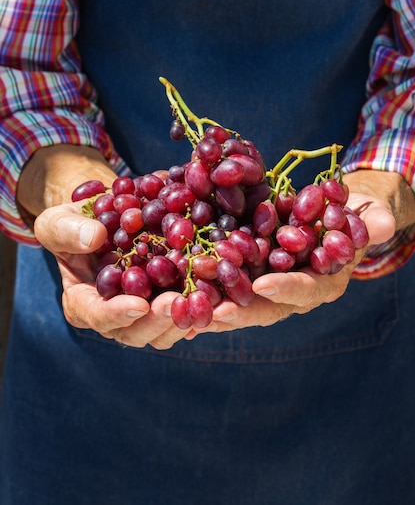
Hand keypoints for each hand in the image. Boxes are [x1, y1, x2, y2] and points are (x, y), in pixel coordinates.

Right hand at [18, 146, 189, 349]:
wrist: (108, 218)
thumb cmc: (76, 223)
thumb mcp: (59, 221)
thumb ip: (68, 231)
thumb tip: (94, 238)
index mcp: (84, 304)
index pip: (98, 317)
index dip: (118, 315)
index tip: (139, 304)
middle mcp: (117, 316)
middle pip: (137, 332)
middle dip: (157, 321)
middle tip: (177, 301)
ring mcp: (147, 312)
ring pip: (167, 330)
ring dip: (185, 318)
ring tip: (203, 298)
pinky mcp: (172, 300)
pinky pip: (189, 312)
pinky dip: (204, 306)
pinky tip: (219, 295)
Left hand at [186, 170, 414, 338]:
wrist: (334, 211)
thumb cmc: (353, 214)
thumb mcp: (366, 215)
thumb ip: (371, 223)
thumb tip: (379, 225)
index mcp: (323, 282)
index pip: (304, 290)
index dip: (286, 289)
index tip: (263, 284)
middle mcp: (292, 290)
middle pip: (265, 307)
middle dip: (238, 311)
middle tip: (211, 314)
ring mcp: (267, 283)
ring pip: (238, 300)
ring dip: (212, 304)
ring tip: (184, 307)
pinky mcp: (248, 271)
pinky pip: (225, 283)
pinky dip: (203, 287)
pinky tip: (177, 289)